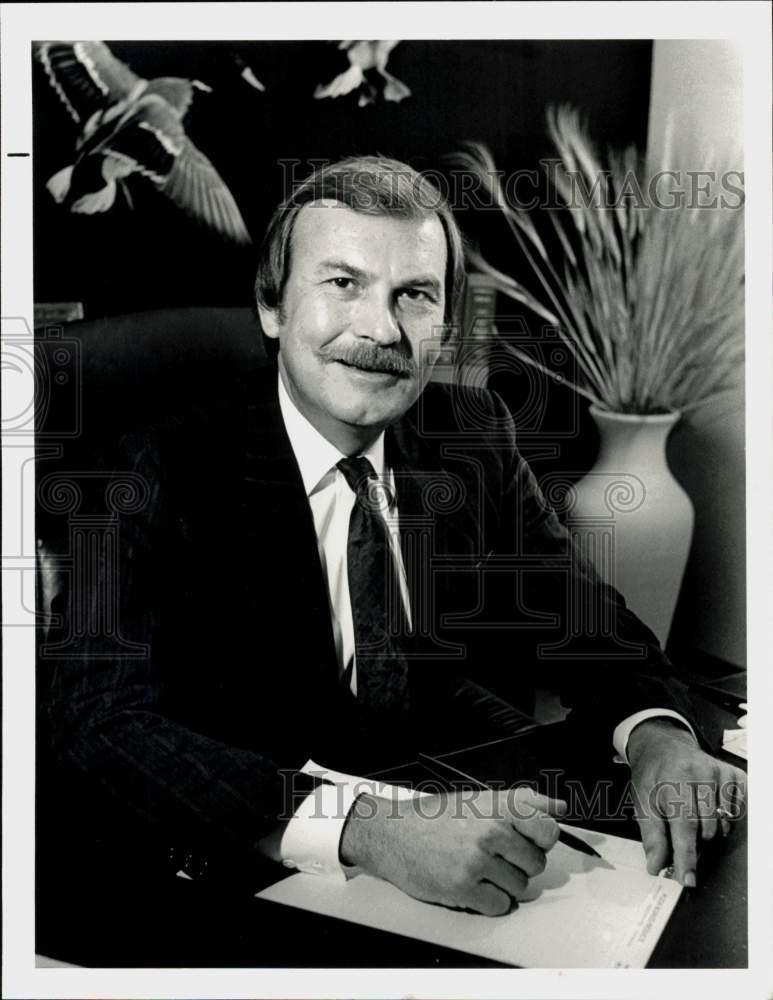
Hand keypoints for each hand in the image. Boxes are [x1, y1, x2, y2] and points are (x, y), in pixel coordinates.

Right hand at [340, 787, 566, 914]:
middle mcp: (491, 830)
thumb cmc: (435, 817)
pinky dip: (490, 902)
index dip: (541, 840)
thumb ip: (523, 803)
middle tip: (494, 856)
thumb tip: (560, 806)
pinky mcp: (464, 888)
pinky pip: (500, 905)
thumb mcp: (478, 799)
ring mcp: (478, 861)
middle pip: (535, 863)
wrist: (392, 834)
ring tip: (479, 869)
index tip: (529, 841)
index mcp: (498, 806)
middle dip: (519, 864)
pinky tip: (473, 886)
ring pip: (519, 887)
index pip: (548, 829)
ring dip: (504, 884)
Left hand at [627, 719, 746, 886]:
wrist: (662, 746)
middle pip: (706, 828)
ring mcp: (718, 772)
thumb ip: (652, 836)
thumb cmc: (652, 777)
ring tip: (694, 815)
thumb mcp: (642, 802)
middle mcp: (698, 774)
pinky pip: (738, 810)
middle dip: (695, 841)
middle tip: (682, 832)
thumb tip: (656, 867)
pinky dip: (726, 816)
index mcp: (672, 781)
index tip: (688, 880)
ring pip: (723, 823)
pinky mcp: (733, 773)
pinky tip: (711, 807)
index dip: (686, 856)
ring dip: (710, 830)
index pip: (683, 827)